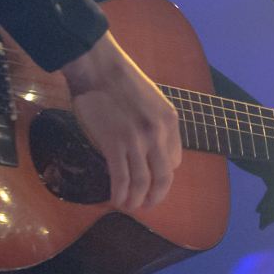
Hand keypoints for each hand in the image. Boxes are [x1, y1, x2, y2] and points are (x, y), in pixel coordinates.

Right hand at [61, 30, 181, 211]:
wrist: (98, 67)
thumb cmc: (119, 80)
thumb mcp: (151, 100)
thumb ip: (154, 123)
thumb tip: (147, 147)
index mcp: (170, 121)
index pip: (175, 161)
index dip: (163, 176)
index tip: (152, 181)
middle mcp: (158, 133)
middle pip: (164, 177)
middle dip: (157, 196)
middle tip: (147, 205)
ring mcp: (138, 139)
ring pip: (143, 182)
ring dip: (137, 200)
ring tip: (129, 207)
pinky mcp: (116, 144)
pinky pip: (122, 179)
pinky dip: (120, 194)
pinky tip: (115, 201)